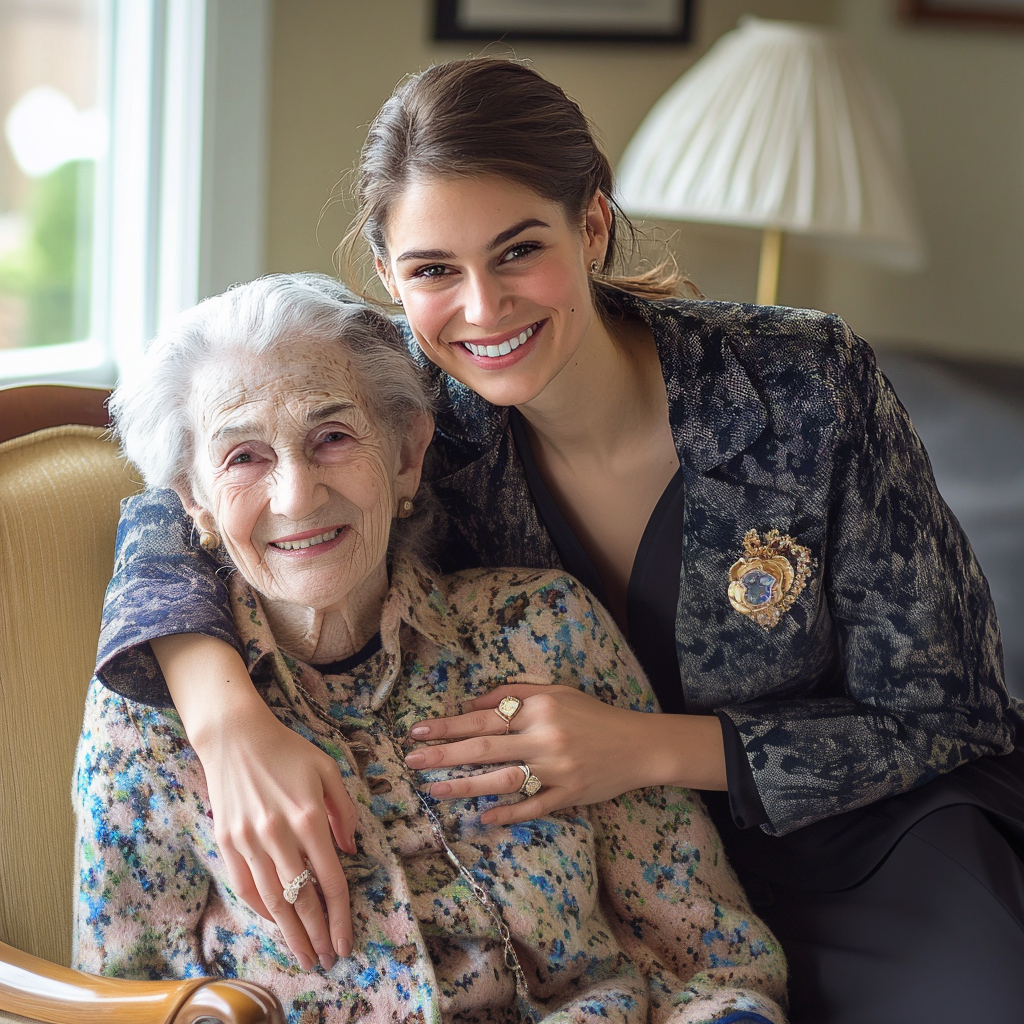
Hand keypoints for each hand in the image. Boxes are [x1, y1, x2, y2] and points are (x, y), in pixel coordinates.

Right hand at [195, 697, 358, 969]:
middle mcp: (278, 834)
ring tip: (304, 954)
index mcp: (309, 817)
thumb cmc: (288, 751)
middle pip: (301, 899)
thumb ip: (344, 811)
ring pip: (272, 900)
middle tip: (327, 960)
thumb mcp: (328, 770)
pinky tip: (275, 923)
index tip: (346, 940)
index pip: (330, 879)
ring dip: (290, 932)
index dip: (340, 915)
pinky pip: (245, 886)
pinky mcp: (227, 841)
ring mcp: (249, 840)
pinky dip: (261, 909)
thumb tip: (349, 851)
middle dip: (316, 934)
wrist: (236, 737)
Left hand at [403, 683, 670, 824]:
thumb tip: (470, 704)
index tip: (418, 731)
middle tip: (412, 761)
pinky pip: (533, 807)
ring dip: (465, 786)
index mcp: (539, 709)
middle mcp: (545, 738)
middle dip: (444, 754)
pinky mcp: (569, 796)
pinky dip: (508, 813)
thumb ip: (513, 694)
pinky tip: (482, 819)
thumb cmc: (592, 715)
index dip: (448, 725)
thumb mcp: (555, 692)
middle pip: (485, 748)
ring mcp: (557, 770)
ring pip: (503, 779)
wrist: (638, 744)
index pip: (483, 718)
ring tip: (434, 790)